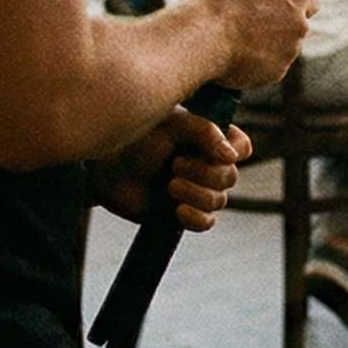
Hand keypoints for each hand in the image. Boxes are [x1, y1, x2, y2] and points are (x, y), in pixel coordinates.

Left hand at [92, 107, 254, 229]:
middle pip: (230, 177)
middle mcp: (206, 165)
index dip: (234, 152)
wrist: (105, 168)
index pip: (241, 147)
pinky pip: (205, 223)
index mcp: (209, 140)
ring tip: (169, 185)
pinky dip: (195, 218)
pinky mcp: (182, 213)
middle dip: (205, 174)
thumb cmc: (137, 137)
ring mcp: (196, 191)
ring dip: (196, 194)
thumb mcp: (173, 125)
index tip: (216, 152)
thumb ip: (205, 132)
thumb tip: (231, 157)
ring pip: (218, 201)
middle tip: (175, 165)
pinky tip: (177, 209)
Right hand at [190, 0, 316, 89]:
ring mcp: (288, 53)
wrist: (201, 39)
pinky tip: (236, 57)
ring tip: (239, 41)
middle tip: (252, 22)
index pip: (310, 0)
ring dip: (268, 46)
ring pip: (283, 49)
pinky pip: (270, 68)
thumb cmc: (214, 2)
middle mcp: (299, 26)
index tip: (279, 3)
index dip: (294, 1)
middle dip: (278, 25)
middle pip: (296, 26)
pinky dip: (257, 64)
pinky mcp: (274, 75)